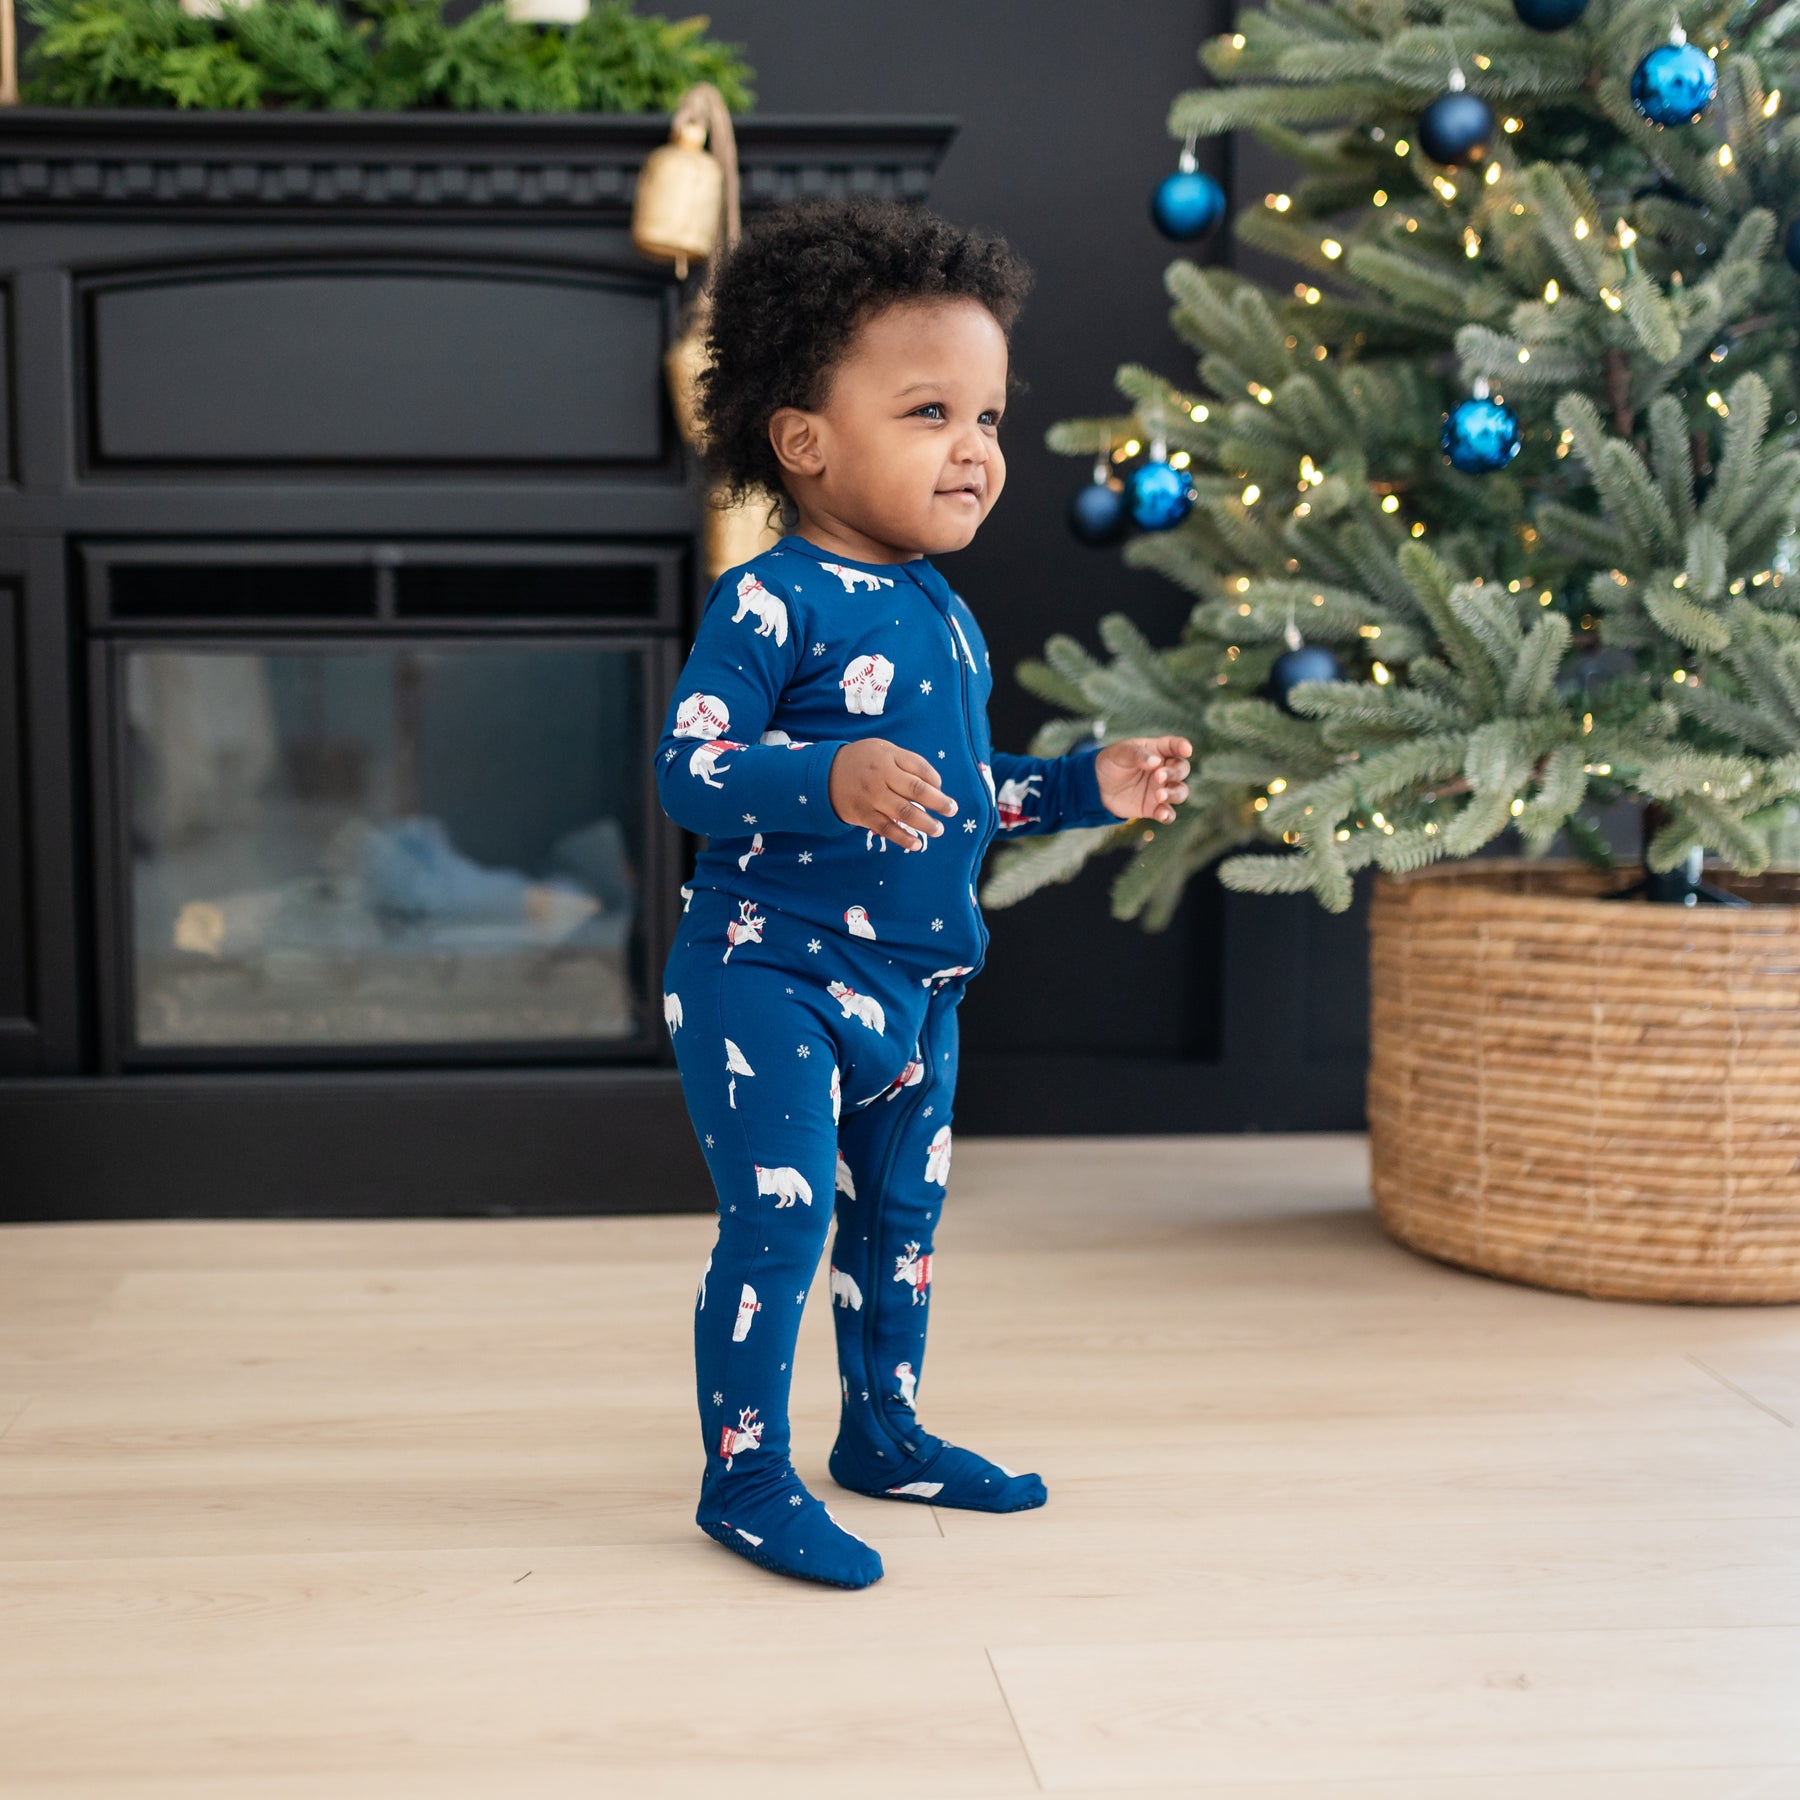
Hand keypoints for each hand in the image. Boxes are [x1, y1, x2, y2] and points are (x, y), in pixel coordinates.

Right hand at [828, 739, 958, 849]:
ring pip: (903, 812)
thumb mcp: (883, 750)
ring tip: (938, 829)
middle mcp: (881, 776)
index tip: (941, 790)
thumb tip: (935, 785)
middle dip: (938, 802)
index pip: (919, 768)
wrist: (824, 774)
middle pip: (915, 790)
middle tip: (952, 810)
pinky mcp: (863, 815)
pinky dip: (903, 838)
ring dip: (924, 823)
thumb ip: (908, 762)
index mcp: (888, 757)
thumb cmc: (863, 761)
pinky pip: (887, 828)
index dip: (935, 781)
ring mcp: (872, 797)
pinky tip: (916, 843)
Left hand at [1095, 736, 1192, 823]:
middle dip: (1174, 773)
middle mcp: (1164, 769)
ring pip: (1180, 792)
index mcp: (1158, 751)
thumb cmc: (1112, 763)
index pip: (1174, 746)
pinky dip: (1168, 815)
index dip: (1182, 746)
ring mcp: (1161, 789)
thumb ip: (1137, 755)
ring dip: (1173, 794)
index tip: (1186, 750)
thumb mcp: (1120, 753)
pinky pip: (1168, 813)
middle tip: (1158, 776)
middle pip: (1181, 769)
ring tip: (1158, 795)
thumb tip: (1155, 761)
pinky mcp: (1154, 808)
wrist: (1098, 787)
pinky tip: (1162, 814)